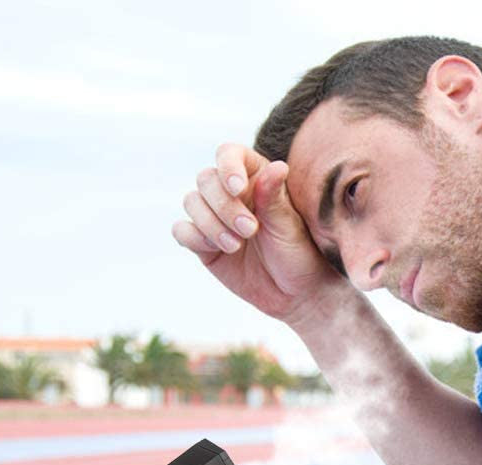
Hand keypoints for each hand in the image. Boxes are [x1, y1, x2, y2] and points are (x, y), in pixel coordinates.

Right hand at [172, 142, 348, 325]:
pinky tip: (216, 249)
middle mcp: (231, 194)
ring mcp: (215, 218)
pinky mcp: (203, 244)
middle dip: (224, 206)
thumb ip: (274, 198)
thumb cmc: (299, 255)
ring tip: (237, 245)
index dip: (228, 166)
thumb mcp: (289, 227)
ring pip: (192, 202)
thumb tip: (277, 166)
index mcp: (256, 179)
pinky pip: (182, 231)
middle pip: (206, 180)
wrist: (294, 294)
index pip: (229, 154)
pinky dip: (193, 237)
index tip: (238, 188)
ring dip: (211, 223)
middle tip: (250, 230)